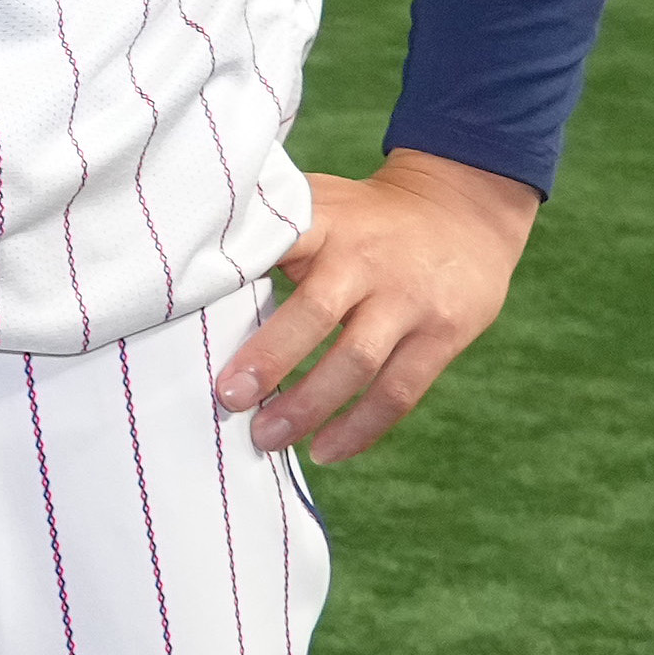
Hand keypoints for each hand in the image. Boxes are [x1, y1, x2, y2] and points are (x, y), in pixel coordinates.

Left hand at [216, 149, 542, 461]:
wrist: (463, 211)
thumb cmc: (365, 218)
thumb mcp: (321, 203)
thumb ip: (270, 232)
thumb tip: (190, 269)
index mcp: (327, 223)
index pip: (277, 243)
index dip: (238, 273)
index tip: (193, 308)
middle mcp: (369, 262)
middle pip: (316, 314)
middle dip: (271, 360)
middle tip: (228, 399)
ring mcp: (410, 301)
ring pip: (358, 363)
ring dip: (310, 407)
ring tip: (268, 438)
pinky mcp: (443, 336)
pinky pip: (400, 392)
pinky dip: (361, 428)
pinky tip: (326, 450)